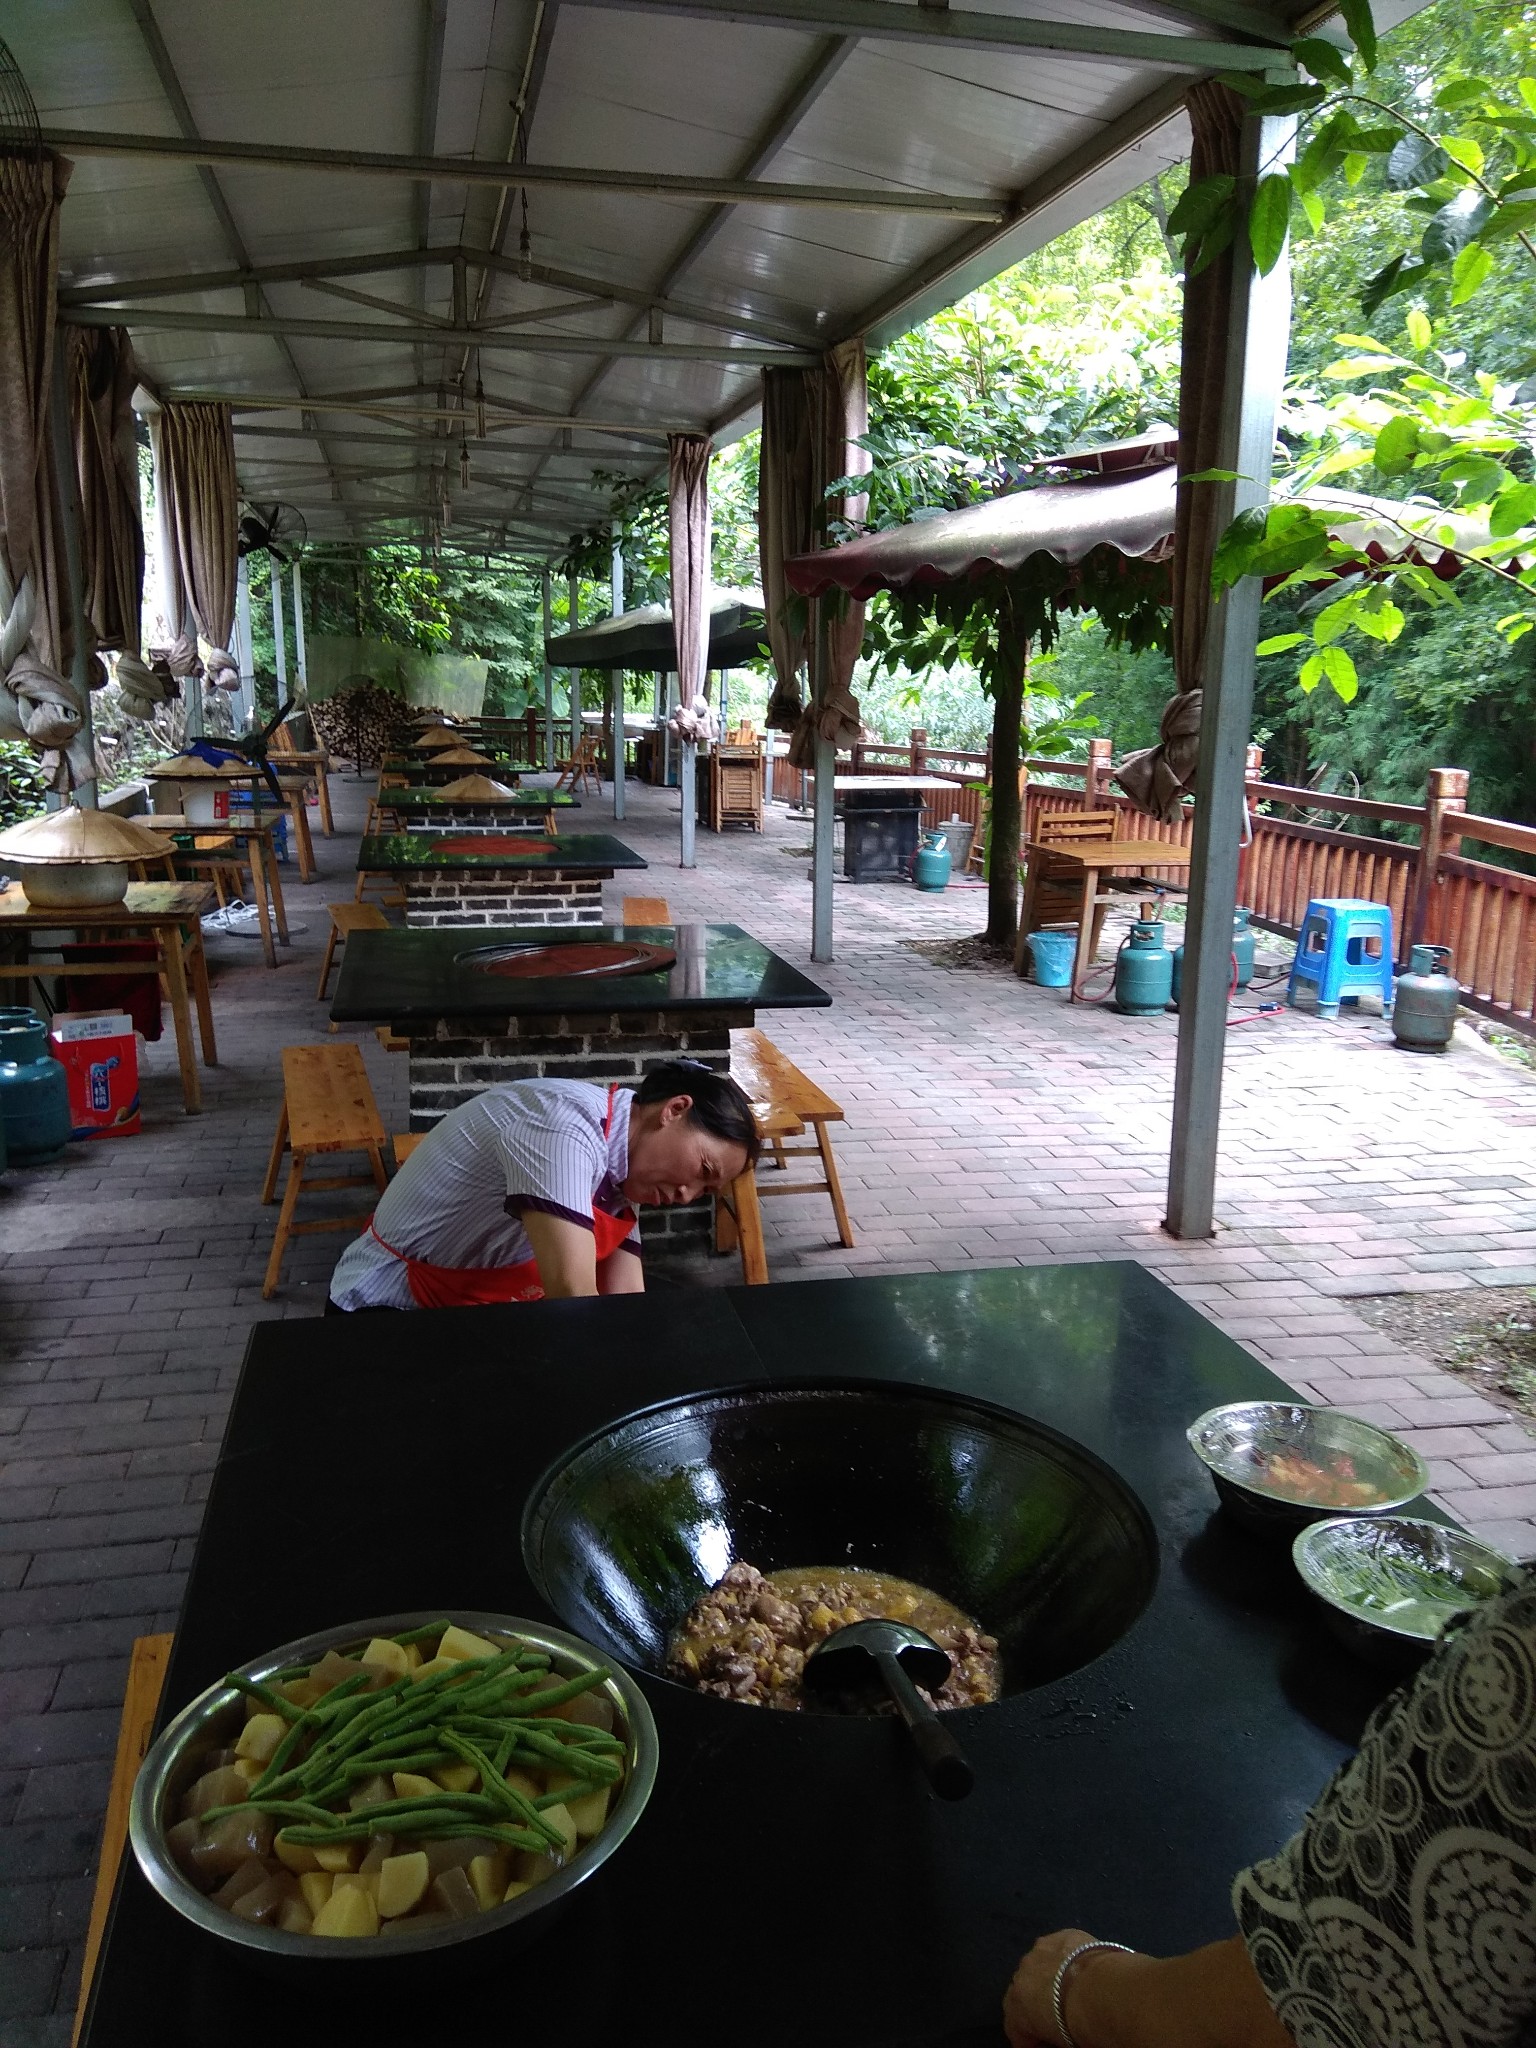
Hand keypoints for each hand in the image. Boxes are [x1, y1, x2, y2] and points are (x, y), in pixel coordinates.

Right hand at [1003, 1929, 1100, 2047]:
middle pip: (1025, 1991)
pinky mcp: (1061, 1935)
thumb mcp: (1058, 2043)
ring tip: (1069, 1986)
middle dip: (1037, 2001)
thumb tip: (1051, 2037)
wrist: (1098, 1990)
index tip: (1042, 2042)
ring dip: (1050, 1976)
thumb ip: (1047, 2037)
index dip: (1029, 2035)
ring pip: (1039, 1965)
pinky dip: (1066, 1957)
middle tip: (1057, 2013)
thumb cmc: (1076, 2026)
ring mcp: (1039, 1952)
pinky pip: (1059, 1949)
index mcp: (1016, 2008)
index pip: (1014, 2026)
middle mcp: (1020, 1976)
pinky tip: (1080, 1965)